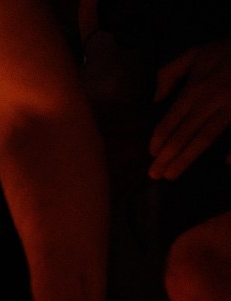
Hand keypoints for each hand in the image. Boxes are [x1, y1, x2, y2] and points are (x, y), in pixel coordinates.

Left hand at [150, 39, 230, 179]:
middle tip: (154, 174)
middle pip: (184, 133)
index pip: (172, 118)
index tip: (151, 153)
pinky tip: (228, 162)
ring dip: (187, 158)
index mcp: (195, 88)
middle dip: (167, 155)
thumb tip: (155, 99)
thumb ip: (169, 73)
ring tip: (172, 174)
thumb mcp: (194, 54)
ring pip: (206, 137)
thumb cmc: (227, 51)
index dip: (159, 138)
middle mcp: (210, 101)